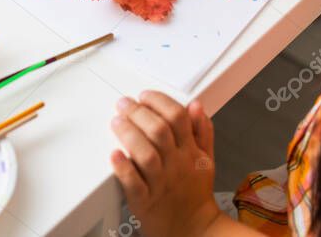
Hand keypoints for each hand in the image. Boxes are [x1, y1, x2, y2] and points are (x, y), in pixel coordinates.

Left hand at [110, 92, 220, 236]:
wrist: (193, 229)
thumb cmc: (194, 193)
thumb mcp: (205, 159)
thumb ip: (202, 131)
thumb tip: (196, 105)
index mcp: (190, 152)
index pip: (177, 117)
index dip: (159, 101)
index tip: (144, 96)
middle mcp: (176, 165)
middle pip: (159, 131)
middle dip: (138, 112)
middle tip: (124, 104)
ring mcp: (160, 183)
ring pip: (146, 154)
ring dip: (129, 134)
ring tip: (117, 122)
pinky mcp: (144, 201)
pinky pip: (133, 183)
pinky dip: (123, 168)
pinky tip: (115, 155)